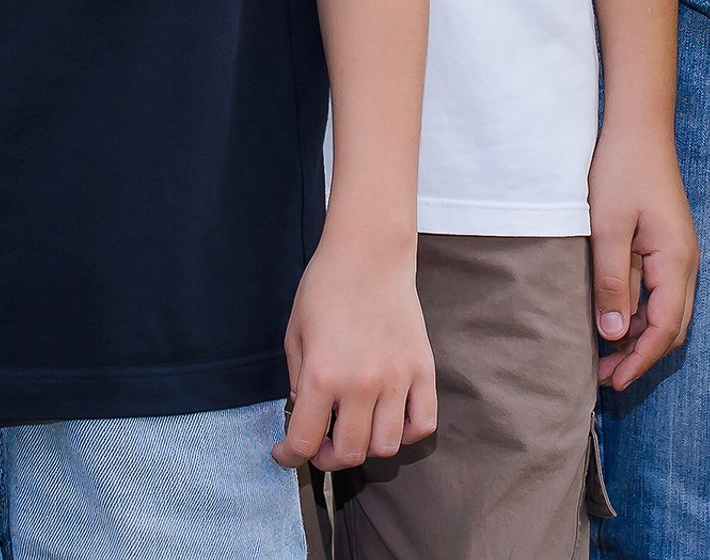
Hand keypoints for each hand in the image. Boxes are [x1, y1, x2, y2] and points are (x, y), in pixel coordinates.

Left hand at [277, 229, 435, 471]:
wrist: (370, 252)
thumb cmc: (326, 286)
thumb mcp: (295, 333)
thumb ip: (296, 380)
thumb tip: (306, 414)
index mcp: (322, 375)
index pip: (304, 442)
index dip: (290, 456)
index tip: (285, 451)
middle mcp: (361, 384)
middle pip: (348, 454)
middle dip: (328, 457)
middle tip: (321, 440)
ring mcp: (396, 378)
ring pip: (386, 446)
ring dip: (367, 447)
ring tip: (356, 427)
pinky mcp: (422, 369)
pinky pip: (423, 423)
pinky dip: (407, 432)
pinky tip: (391, 418)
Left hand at [588, 113, 697, 390]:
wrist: (639, 123)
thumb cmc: (621, 170)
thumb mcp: (608, 227)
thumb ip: (612, 283)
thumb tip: (613, 337)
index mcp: (676, 262)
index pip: (664, 331)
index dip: (639, 362)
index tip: (611, 382)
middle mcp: (686, 263)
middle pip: (671, 328)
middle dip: (639, 356)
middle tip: (602, 375)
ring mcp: (679, 253)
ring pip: (666, 311)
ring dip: (638, 335)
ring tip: (601, 351)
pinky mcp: (667, 243)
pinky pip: (660, 291)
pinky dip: (639, 312)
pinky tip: (612, 313)